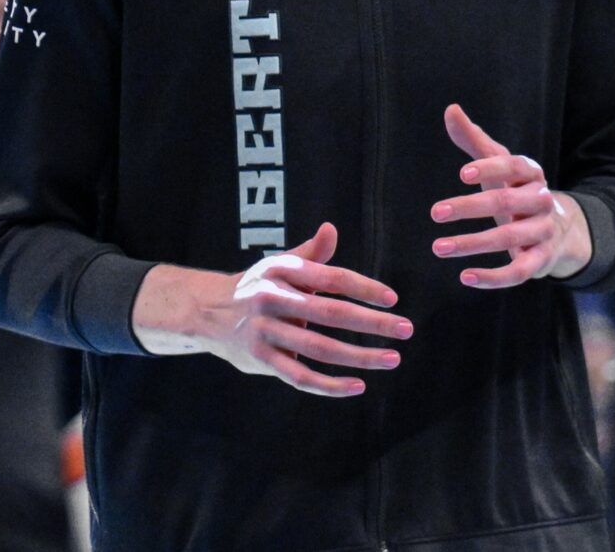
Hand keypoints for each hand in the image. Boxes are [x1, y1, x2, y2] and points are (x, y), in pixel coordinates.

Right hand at [132, 223, 410, 397]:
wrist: (208, 311)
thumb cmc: (257, 285)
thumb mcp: (280, 263)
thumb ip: (312, 253)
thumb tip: (331, 229)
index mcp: (283, 271)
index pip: (331, 279)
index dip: (363, 288)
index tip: (392, 299)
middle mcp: (273, 299)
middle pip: (330, 314)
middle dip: (372, 323)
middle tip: (405, 330)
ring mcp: (266, 332)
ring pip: (320, 349)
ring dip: (359, 357)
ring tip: (391, 359)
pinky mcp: (261, 359)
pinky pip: (300, 376)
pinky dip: (329, 385)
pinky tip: (357, 386)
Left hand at [430, 104, 591, 287]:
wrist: (559, 229)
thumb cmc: (516, 190)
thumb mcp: (499, 165)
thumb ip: (474, 140)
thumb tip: (451, 109)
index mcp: (531, 173)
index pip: (514, 165)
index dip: (490, 168)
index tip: (461, 173)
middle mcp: (542, 200)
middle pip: (507, 202)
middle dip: (469, 208)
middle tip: (435, 212)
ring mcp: (544, 232)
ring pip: (509, 238)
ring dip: (472, 243)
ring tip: (438, 247)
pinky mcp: (541, 261)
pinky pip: (519, 272)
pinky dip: (493, 277)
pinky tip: (465, 276)